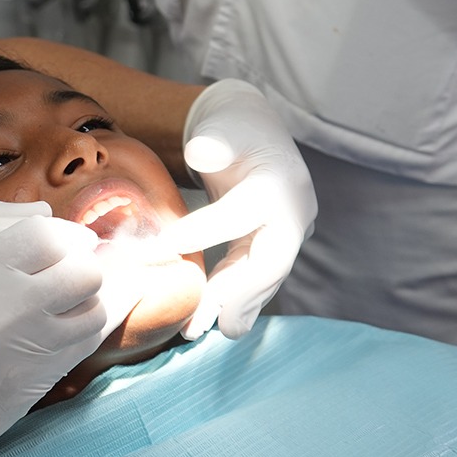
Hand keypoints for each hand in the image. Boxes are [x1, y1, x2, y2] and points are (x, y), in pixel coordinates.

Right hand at [0, 202, 132, 456]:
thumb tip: (47, 212)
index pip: (48, 234)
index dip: (66, 234)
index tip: (66, 239)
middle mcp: (6, 308)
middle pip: (84, 271)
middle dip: (87, 262)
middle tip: (77, 264)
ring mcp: (27, 350)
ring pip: (96, 310)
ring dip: (93, 297)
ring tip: (74, 295)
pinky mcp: (37, 385)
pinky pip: (86, 346)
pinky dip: (88, 327)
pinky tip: (75, 320)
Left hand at [158, 79, 316, 339]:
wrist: (257, 132)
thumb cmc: (233, 129)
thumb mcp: (222, 127)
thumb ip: (213, 142)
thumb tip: (201, 152)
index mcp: (278, 183)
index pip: (240, 213)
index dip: (204, 231)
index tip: (164, 247)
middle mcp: (293, 214)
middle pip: (269, 262)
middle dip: (236, 294)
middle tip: (203, 321)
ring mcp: (289, 234)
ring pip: (263, 278)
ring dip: (233, 306)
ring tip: (197, 330)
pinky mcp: (274, 246)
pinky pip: (256, 276)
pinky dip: (234, 297)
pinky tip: (212, 319)